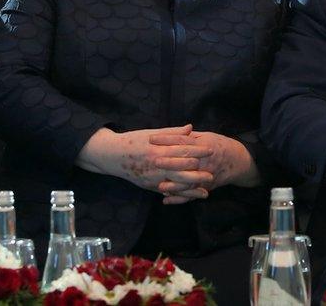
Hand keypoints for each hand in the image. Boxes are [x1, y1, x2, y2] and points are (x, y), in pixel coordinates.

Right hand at [76, 125, 212, 198]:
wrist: (112, 155)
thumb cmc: (134, 141)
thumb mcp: (153, 134)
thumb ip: (173, 133)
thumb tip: (191, 128)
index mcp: (160, 148)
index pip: (183, 150)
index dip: (198, 150)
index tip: (211, 150)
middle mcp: (157, 164)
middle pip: (182, 169)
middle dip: (198, 172)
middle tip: (213, 173)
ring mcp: (152, 177)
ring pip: (175, 184)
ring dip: (191, 188)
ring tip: (206, 190)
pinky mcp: (149, 185)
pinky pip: (166, 192)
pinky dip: (179, 195)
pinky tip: (189, 197)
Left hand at [152, 129, 259, 202]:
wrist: (238, 161)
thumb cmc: (219, 145)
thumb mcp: (206, 137)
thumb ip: (190, 136)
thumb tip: (173, 132)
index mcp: (204, 145)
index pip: (182, 142)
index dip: (166, 139)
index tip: (151, 139)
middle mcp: (205, 161)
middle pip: (185, 161)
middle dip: (169, 162)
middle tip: (154, 161)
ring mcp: (207, 174)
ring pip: (189, 181)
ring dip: (174, 185)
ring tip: (159, 186)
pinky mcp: (206, 186)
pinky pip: (192, 194)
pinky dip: (179, 198)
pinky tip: (166, 199)